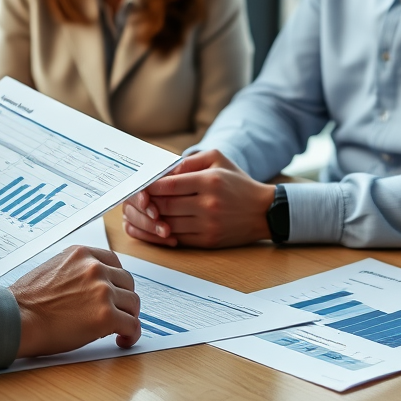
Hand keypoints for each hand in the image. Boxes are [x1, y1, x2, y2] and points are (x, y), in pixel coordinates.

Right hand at [9, 246, 140, 356]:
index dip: (116, 280)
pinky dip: (131, 335)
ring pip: (132, 303)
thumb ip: (76, 271)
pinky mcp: (105, 316)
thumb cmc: (28, 301)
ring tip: (119, 329)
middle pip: (127, 282)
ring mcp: (102, 291)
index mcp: (82, 254)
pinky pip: (132, 325)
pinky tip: (123, 340)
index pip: (114, 262)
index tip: (115, 291)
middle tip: (118, 312)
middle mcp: (95, 268)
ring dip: (128, 316)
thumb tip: (90, 287)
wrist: (16, 318)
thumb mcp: (53, 268)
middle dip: (123, 298)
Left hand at [122, 150, 274, 247]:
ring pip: (168, 224)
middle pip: (165, 205)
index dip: (150, 185)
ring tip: (143, 212)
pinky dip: (163, 234)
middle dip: (147, 203)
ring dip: (152, 220)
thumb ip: (189, 161)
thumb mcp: (218, 159)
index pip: (169, 184)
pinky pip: (178, 238)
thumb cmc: (237, 182)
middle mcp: (208, 204)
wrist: (264, 211)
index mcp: (209, 181)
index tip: (140, 184)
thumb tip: (164, 169)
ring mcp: (208, 225)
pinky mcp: (208, 241)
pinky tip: (156, 226)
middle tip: (136, 199)